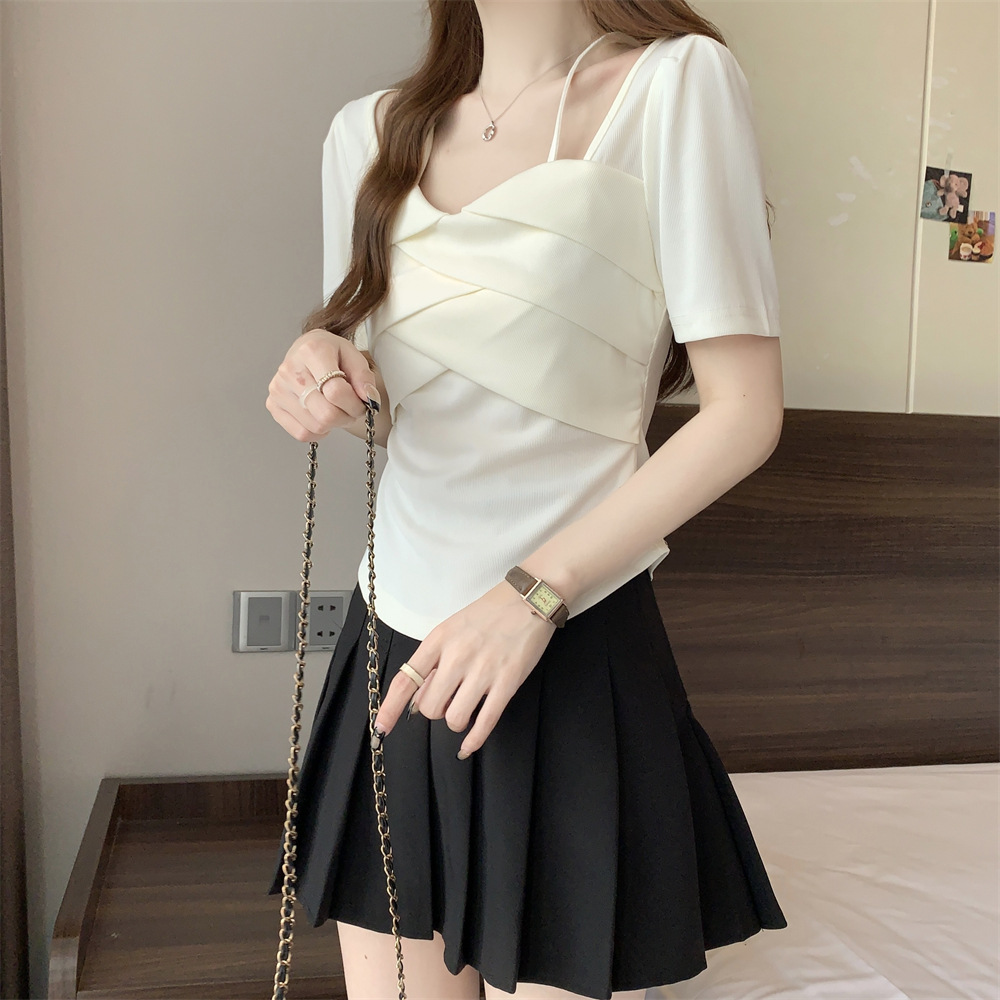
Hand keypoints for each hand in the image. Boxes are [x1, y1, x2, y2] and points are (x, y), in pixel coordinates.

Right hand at [266, 327, 380, 441]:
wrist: (307, 351)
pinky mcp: (273, 405)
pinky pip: (301, 433)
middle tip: (350, 408)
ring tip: (335, 408)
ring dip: (333, 424)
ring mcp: (278, 388)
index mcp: (311, 351)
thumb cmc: (332, 354)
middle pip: (326, 413)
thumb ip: (364, 377)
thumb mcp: (354, 356)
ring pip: (316, 426)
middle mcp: (290, 369)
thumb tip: (368, 398)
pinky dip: (317, 431)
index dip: (355, 404)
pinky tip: (320, 415)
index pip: (336, 392)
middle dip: (346, 416)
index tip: (361, 402)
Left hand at [373, 580, 558, 757]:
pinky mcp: (507, 682)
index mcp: (439, 640)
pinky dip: (474, 739)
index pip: (406, 680)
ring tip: (465, 707)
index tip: (381, 727)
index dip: (390, 708)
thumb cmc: (489, 613)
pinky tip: (469, 745)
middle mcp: (457, 656)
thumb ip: (435, 660)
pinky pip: (485, 722)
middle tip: (448, 700)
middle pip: (430, 707)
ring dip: (456, 720)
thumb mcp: (452, 628)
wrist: (529, 599)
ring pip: (454, 718)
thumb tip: (420, 697)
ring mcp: (483, 670)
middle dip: (436, 710)